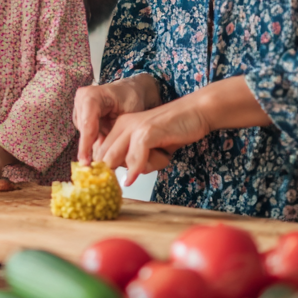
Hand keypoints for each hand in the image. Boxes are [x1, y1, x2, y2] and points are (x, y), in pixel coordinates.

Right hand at [74, 76, 159, 162]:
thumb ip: (117, 134)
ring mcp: (79, 107)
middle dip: (91, 148)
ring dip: (95, 144)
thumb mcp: (130, 115)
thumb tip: (108, 158)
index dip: (86, 145)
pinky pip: (86, 133)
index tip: (86, 163)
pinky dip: (95, 140)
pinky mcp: (80, 115)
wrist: (132, 90)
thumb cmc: (133, 99)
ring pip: (84, 134)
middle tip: (99, 166)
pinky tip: (105, 144)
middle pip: (83, 131)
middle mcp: (81, 99)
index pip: (87, 124)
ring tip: (107, 154)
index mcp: (92, 96)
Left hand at [94, 96, 212, 186]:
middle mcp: (123, 124)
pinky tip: (134, 177)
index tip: (104, 185)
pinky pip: (133, 158)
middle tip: (118, 185)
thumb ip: (136, 158)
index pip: (101, 151)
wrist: (197, 112)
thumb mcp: (151, 147)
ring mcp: (134, 127)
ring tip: (152, 163)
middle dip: (108, 174)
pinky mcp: (147, 132)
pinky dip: (134, 170)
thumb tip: (124, 178)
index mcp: (121, 126)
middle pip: (103, 155)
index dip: (100, 170)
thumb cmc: (176, 130)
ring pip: (115, 158)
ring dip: (130, 171)